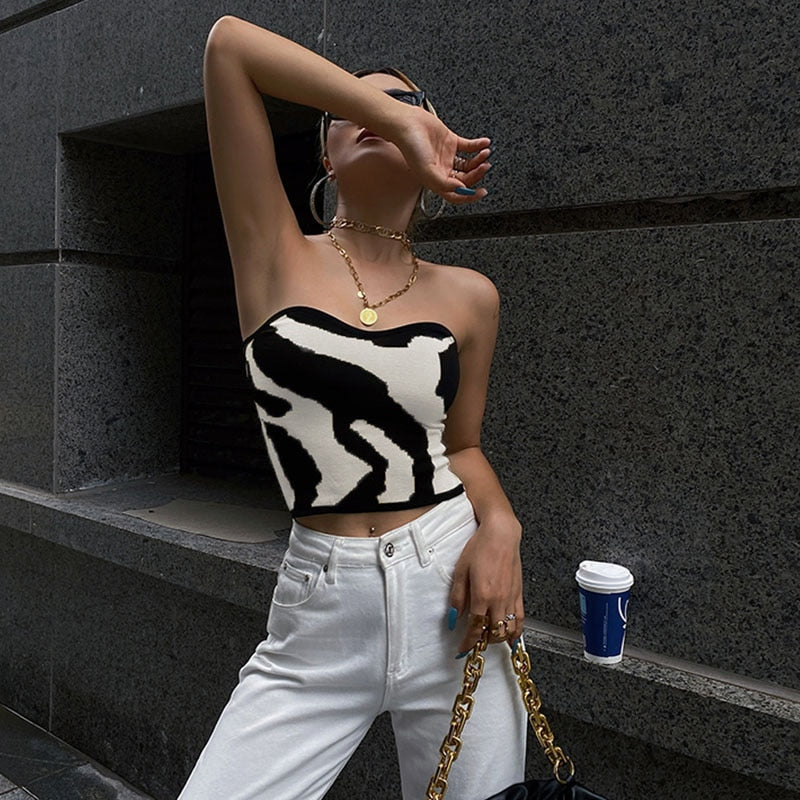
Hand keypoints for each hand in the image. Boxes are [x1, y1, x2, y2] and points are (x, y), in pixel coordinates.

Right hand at [393, 106, 491, 203]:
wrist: (407, 123)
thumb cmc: (411, 147)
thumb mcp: (426, 170)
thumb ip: (444, 183)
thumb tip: (462, 189)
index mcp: (436, 180)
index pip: (456, 194)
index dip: (469, 196)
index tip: (481, 192)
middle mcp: (443, 170)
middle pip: (466, 178)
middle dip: (477, 174)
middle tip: (485, 166)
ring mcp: (448, 156)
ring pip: (469, 164)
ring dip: (479, 160)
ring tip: (485, 153)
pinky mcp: (450, 142)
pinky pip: (468, 146)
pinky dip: (478, 145)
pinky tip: (484, 143)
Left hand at [449, 515, 523, 654]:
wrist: (501, 534)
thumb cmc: (481, 547)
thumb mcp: (461, 571)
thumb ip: (457, 597)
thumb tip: (453, 617)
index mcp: (482, 595)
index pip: (475, 629)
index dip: (468, 643)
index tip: (462, 650)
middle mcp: (499, 600)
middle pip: (493, 634)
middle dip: (482, 643)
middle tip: (474, 644)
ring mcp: (511, 598)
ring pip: (509, 630)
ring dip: (498, 639)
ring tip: (489, 640)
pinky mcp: (519, 594)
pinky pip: (521, 620)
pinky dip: (517, 632)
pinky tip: (512, 638)